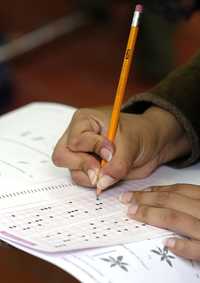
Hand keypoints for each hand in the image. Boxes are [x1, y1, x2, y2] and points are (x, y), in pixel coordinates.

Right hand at [52, 106, 189, 189]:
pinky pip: (82, 179)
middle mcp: (78, 136)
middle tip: (101, 170)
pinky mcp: (88, 168)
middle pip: (62, 156)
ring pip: (72, 171)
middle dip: (84, 165)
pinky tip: (109, 175)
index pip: (76, 140)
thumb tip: (101, 182)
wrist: (151, 145)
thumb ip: (117, 164)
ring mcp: (81, 153)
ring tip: (111, 171)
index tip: (111, 152)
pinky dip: (95, 182)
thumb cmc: (140, 134)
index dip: (93, 149)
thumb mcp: (131, 144)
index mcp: (85, 121)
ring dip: (91, 176)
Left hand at [120, 183, 199, 259]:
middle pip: (171, 201)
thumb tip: (166, 202)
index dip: (155, 190)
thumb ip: (190, 203)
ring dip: (152, 215)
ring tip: (132, 213)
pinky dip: (181, 246)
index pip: (177, 191)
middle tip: (125, 199)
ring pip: (176, 218)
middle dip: (145, 199)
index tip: (138, 192)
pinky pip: (197, 248)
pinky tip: (166, 244)